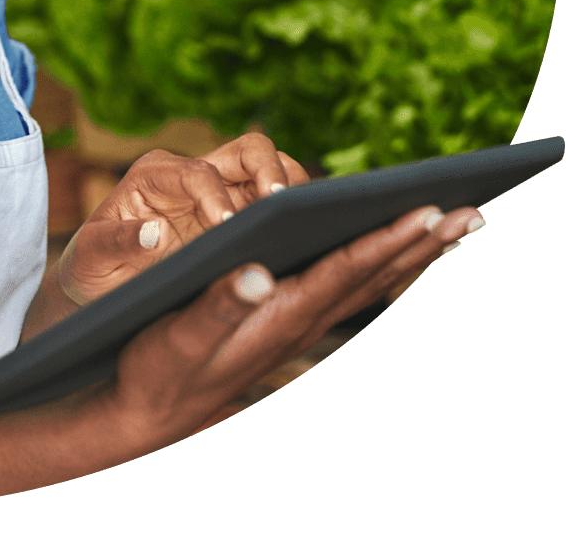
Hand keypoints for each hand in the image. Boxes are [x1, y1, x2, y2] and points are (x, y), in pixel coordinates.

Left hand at [57, 133, 309, 308]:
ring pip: (270, 169)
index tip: (226, 226)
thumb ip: (117, 241)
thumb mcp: (92, 257)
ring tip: (302, 221)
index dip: (215, 195)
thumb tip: (152, 231)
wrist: (103, 281)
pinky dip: (295, 212)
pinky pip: (275, 202)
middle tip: (282, 206)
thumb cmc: (94, 266)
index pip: (196, 172)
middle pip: (247, 150)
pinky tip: (306, 237)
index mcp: (155, 175)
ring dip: (290, 187)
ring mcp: (222, 192)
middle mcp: (193, 174)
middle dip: (270, 170)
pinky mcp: (241, 214)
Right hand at [101, 200, 483, 451]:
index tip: (430, 211)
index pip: (349, 270)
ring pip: (371, 284)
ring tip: (454, 228)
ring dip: (413, 254)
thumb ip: (219, 304)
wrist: (151, 414)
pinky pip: (350, 288)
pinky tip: (392, 254)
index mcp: (284, 315)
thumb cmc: (160, 369)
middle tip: (474, 214)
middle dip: (423, 244)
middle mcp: (303, 320)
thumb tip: (257, 274)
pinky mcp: (289, 322)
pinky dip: (381, 264)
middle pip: (376, 276)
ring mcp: (300, 324)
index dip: (389, 239)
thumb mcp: (180, 335)